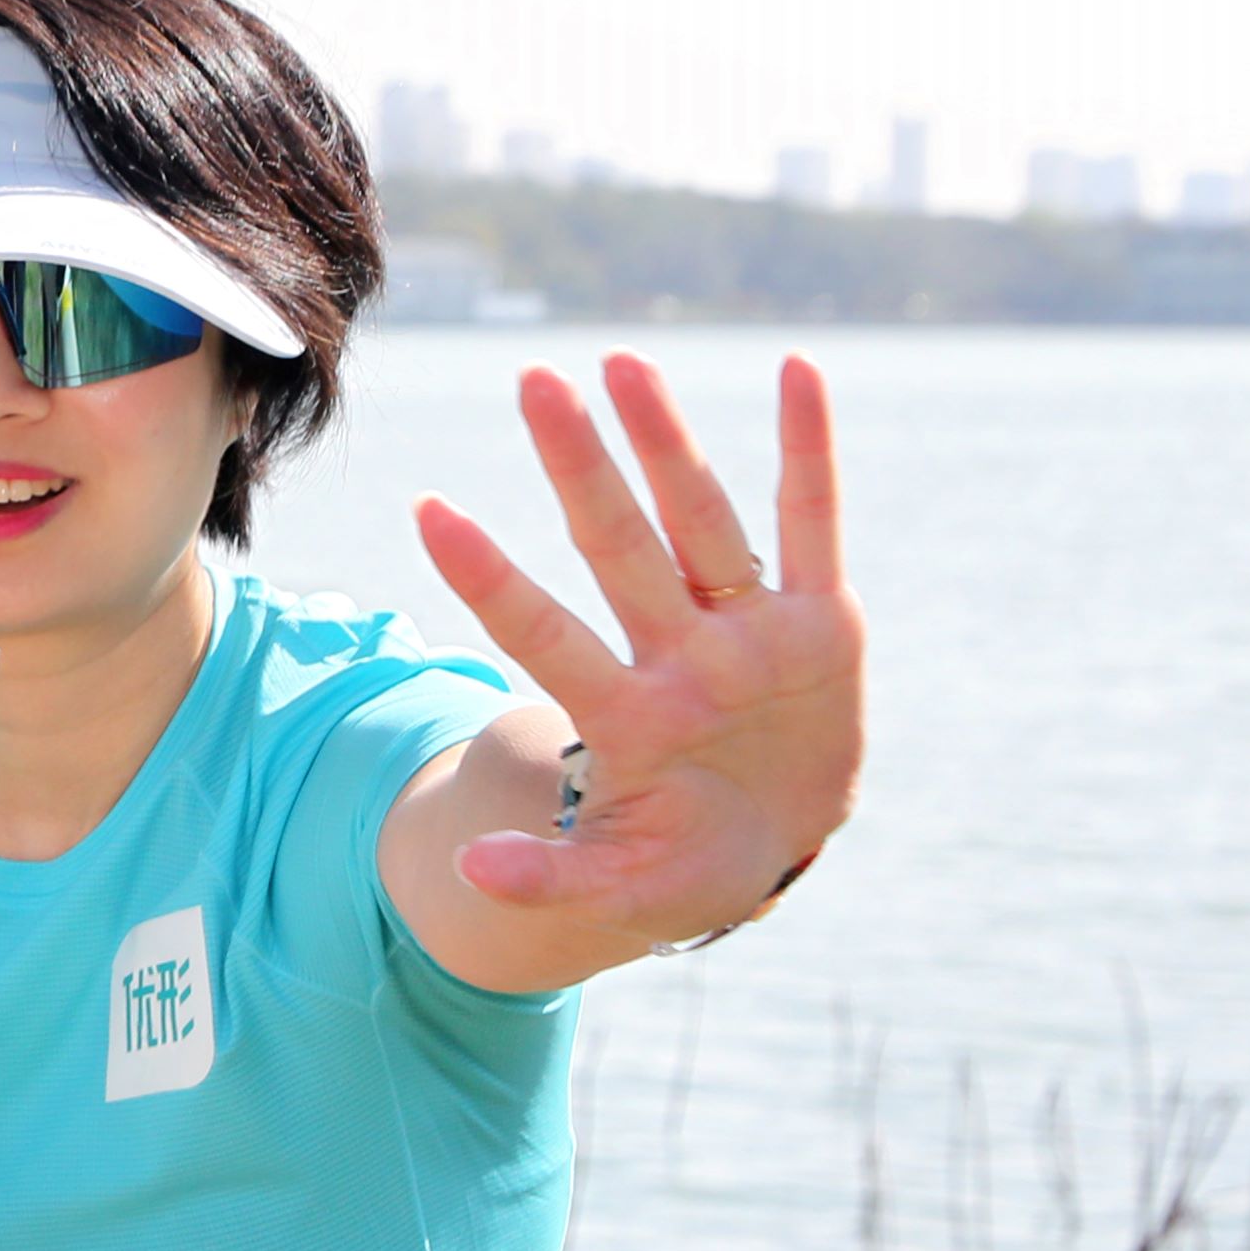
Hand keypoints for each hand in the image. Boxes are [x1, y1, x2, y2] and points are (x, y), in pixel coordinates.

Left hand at [412, 353, 860, 933]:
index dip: (489, 577)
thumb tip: (472, 875)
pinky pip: (815, 523)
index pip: (540, 633)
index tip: (426, 509)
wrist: (772, 853)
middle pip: (617, 546)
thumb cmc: (683, 865)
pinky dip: (810, 450)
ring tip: (623, 361)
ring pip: (702, 520)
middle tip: (533, 379)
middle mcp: (679, 656)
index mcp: (626, 715)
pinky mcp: (823, 625)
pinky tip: (797, 371)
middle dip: (578, 466)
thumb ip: (550, 881)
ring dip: (665, 442)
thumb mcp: (620, 889)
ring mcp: (748, 634)